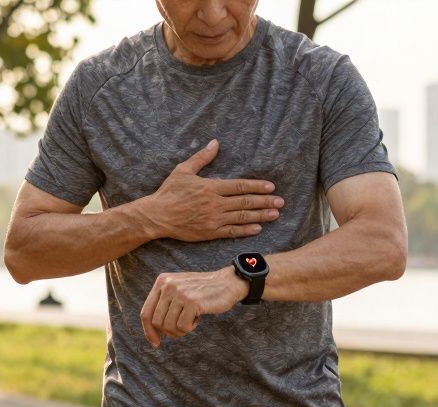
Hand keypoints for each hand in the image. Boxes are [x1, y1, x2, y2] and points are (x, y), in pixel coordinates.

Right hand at [135, 140, 282, 241]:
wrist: (157, 216)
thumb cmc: (169, 192)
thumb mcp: (183, 170)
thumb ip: (202, 158)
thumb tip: (215, 143)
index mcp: (211, 187)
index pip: (240, 186)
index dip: (257, 186)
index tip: (271, 187)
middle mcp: (215, 204)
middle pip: (245, 202)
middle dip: (265, 201)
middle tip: (280, 202)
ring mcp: (213, 219)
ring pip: (242, 217)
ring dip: (260, 215)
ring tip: (275, 214)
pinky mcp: (209, 232)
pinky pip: (231, 232)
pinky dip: (246, 230)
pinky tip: (258, 228)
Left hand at [140, 267, 247, 346]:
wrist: (228, 282)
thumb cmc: (202, 291)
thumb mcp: (178, 290)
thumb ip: (164, 304)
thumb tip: (152, 333)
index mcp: (161, 281)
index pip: (146, 313)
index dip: (148, 331)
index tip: (156, 343)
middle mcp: (167, 285)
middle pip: (157, 323)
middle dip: (169, 332)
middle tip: (183, 328)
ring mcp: (180, 292)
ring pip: (169, 326)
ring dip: (181, 330)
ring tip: (191, 321)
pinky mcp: (192, 301)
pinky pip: (183, 327)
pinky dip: (190, 328)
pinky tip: (198, 318)